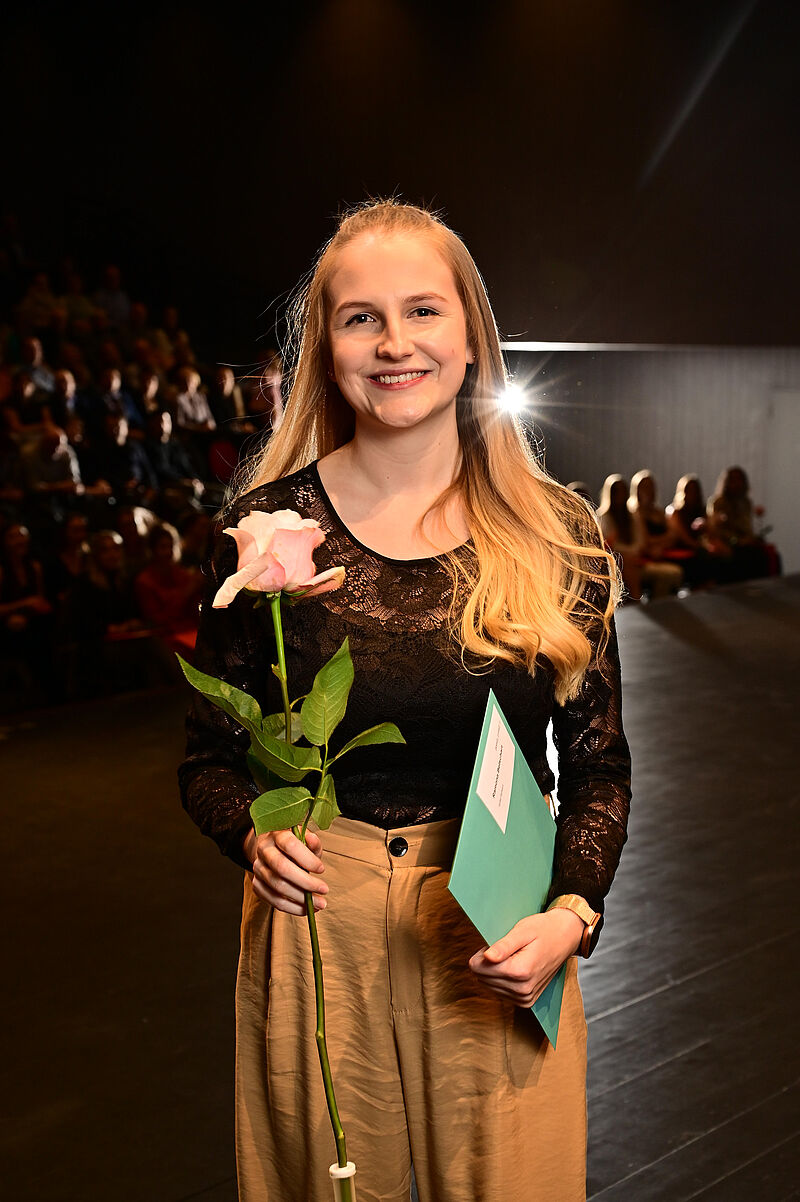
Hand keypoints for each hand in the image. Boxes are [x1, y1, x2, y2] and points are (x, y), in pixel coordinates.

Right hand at [243, 827, 327, 915]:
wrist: (271, 849)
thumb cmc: (293, 845)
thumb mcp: (304, 839)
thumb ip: (312, 842)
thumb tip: (312, 840)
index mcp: (277, 835)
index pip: (290, 845)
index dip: (307, 858)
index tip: (322, 869)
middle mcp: (264, 850)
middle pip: (282, 868)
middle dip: (306, 882)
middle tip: (324, 889)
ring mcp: (258, 868)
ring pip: (278, 887)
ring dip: (301, 899)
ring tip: (319, 903)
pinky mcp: (257, 884)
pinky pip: (273, 901)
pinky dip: (292, 908)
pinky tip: (306, 908)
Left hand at [469, 909, 584, 1006]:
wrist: (565, 938)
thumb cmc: (543, 930)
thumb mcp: (522, 931)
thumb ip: (503, 946)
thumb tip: (486, 957)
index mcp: (520, 971)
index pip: (478, 968)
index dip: (481, 953)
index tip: (495, 944)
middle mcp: (522, 989)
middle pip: (482, 978)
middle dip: (487, 962)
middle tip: (505, 949)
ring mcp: (525, 998)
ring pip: (489, 986)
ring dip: (495, 971)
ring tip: (512, 957)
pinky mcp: (526, 1001)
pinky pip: (500, 992)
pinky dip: (502, 979)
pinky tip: (513, 967)